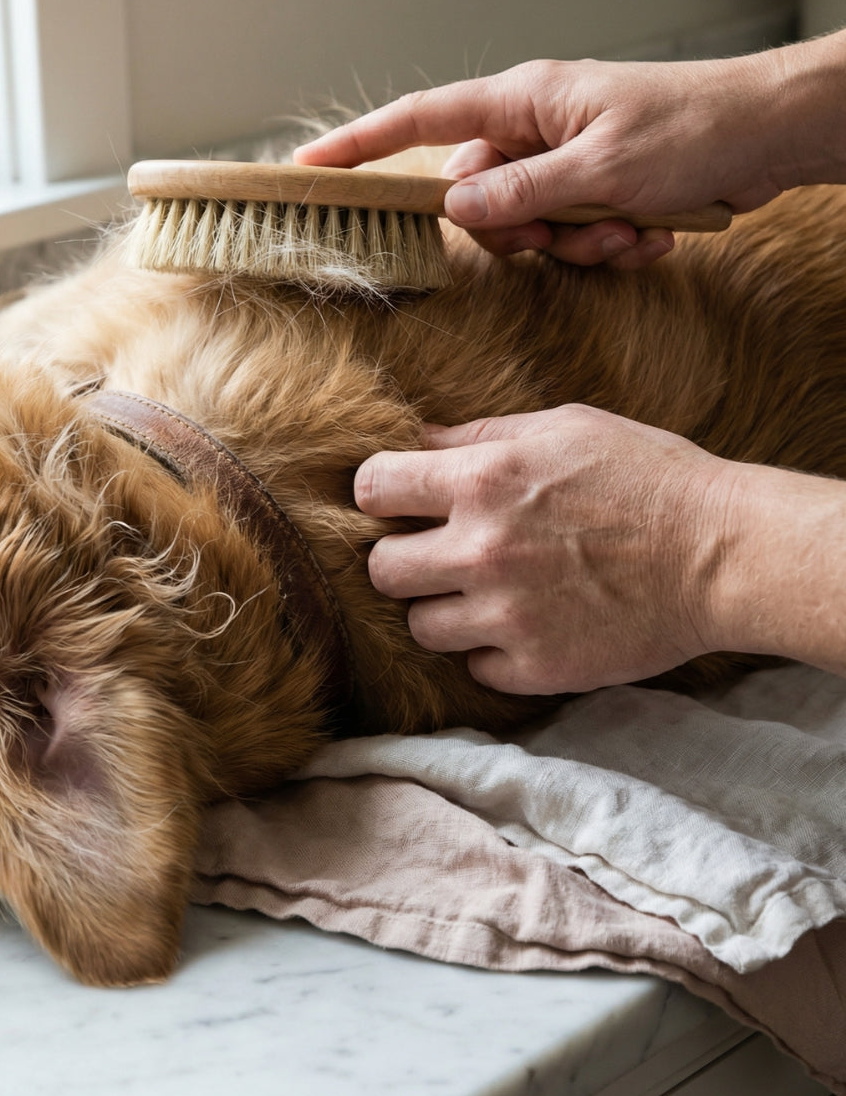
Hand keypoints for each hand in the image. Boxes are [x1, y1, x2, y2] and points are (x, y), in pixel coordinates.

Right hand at [297, 33, 845, 266]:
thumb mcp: (600, 169)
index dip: (359, 147)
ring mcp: (560, 160)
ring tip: (631, 228)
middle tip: (575, 229)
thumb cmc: (691, 128)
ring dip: (576, 244)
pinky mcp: (590, 189)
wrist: (766, 135)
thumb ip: (521, 194)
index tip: (309, 171)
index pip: (419, 121)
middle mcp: (531, 129)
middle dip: (523, 232)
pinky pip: (568, 235)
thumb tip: (454, 210)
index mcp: (521, 103)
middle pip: (477, 199)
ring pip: (526, 227)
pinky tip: (650, 231)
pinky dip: (605, 245)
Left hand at [354, 406, 734, 693]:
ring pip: (420, 627)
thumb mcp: (565, 426)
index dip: (379, 493)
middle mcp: (482, 551)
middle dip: (401, 560)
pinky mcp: (535, 668)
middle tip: (437, 556)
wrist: (723, 555)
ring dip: (444, 610)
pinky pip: (475, 668)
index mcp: (483, 481)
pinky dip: (492, 652)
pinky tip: (526, 626)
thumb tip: (416, 438)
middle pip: (380, 570)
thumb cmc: (649, 477)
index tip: (397, 502)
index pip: (373, 488)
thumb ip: (481, 434)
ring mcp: (506, 617)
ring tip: (487, 594)